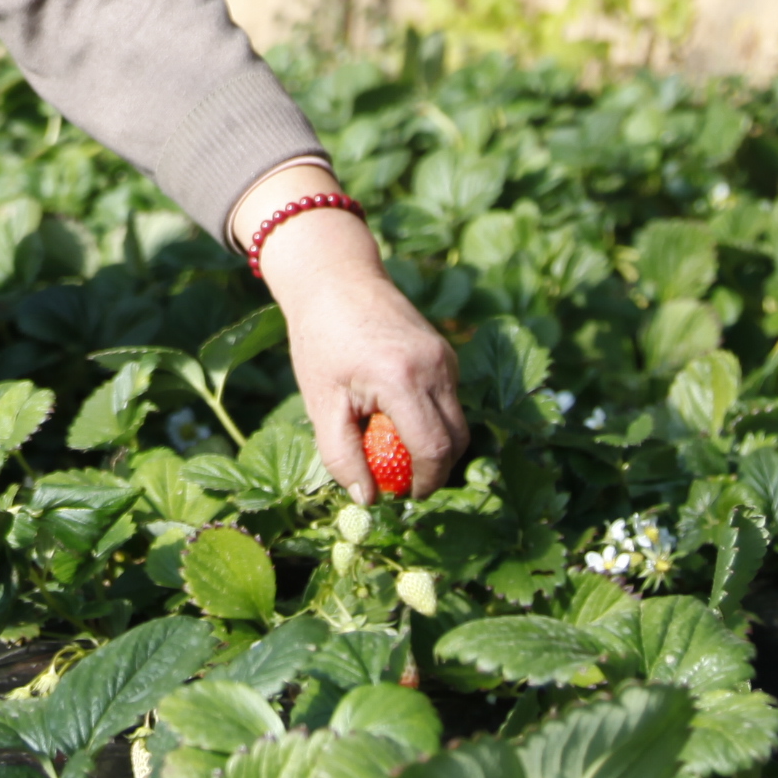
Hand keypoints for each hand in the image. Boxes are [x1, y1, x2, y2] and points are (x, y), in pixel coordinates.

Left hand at [240, 182, 463, 503]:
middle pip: (456, 440)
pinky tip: (397, 415)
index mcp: (402, 379)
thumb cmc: (320, 341)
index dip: (424, 482)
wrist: (334, 279)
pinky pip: (449, 399)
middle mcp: (435, 366)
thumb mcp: (321, 402)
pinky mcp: (446, 352)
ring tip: (395, 449)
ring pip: (457, 421)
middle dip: (436, 471)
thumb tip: (368, 499)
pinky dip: (432, 418)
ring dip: (435, 445)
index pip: (433, 449)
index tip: (403, 497)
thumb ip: (342, 455)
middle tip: (403, 484)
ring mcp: (446, 357)